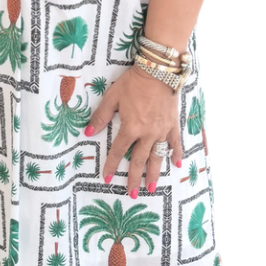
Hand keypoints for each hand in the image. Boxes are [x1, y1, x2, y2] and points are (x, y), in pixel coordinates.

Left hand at [84, 64, 183, 196]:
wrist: (158, 71)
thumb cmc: (133, 83)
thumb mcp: (112, 97)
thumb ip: (101, 116)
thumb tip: (88, 132)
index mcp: (130, 128)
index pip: (118, 151)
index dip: (112, 166)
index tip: (107, 179)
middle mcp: (147, 134)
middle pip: (139, 161)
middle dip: (134, 178)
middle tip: (132, 194)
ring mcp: (162, 131)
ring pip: (157, 157)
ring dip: (154, 173)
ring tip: (151, 188)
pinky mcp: (172, 124)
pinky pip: (175, 142)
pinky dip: (176, 154)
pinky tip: (177, 164)